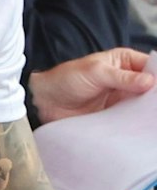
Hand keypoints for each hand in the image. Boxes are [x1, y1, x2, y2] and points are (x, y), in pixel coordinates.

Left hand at [32, 47, 155, 122]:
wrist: (44, 100)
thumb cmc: (66, 78)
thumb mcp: (96, 72)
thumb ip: (122, 77)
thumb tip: (150, 82)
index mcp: (125, 62)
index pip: (152, 67)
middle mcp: (128, 80)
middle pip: (151, 88)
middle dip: (156, 97)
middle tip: (156, 108)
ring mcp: (122, 99)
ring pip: (144, 105)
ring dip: (148, 111)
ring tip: (154, 119)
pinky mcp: (115, 115)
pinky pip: (130, 120)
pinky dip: (136, 123)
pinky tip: (142, 128)